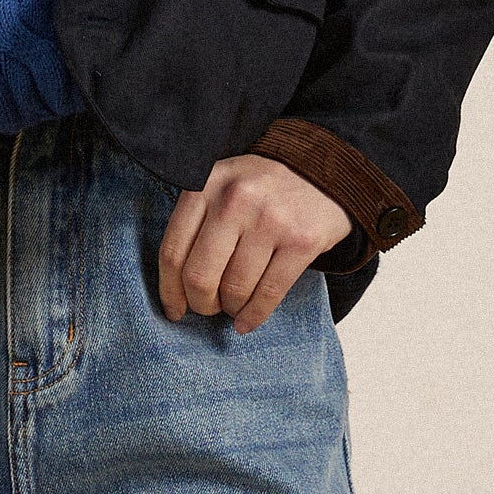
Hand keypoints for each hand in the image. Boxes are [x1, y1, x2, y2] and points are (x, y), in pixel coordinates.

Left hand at [157, 155, 352, 333]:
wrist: (323, 171)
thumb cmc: (263, 188)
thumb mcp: (222, 186)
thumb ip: (197, 221)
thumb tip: (176, 286)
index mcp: (206, 186)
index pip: (173, 252)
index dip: (169, 290)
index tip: (174, 309)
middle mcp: (235, 200)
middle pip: (200, 276)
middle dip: (201, 303)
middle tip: (208, 308)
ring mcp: (270, 220)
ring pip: (235, 289)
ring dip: (231, 309)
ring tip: (234, 307)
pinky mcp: (301, 241)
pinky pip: (268, 294)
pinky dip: (254, 316)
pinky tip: (248, 322)